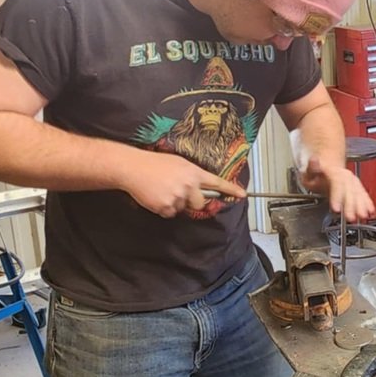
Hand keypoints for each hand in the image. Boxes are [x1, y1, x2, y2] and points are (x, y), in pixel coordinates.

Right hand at [120, 152, 245, 216]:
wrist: (133, 167)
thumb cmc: (154, 163)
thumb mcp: (178, 163)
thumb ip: (191, 175)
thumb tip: (198, 187)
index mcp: (193, 172)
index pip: (217, 182)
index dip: (230, 189)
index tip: (242, 195)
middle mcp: (189, 185)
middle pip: (201, 203)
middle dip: (193, 201)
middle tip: (178, 192)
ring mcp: (178, 197)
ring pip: (183, 209)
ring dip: (175, 203)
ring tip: (163, 190)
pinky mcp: (166, 206)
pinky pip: (170, 213)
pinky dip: (164, 208)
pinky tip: (156, 196)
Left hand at [300, 157, 375, 221]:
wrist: (327, 165)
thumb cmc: (316, 173)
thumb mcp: (308, 170)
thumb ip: (311, 168)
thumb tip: (314, 160)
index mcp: (333, 172)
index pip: (337, 183)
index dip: (337, 196)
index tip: (336, 208)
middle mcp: (345, 176)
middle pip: (350, 190)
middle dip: (351, 205)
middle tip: (351, 217)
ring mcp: (352, 181)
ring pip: (358, 192)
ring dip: (362, 205)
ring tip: (363, 216)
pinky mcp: (356, 187)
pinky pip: (363, 194)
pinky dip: (367, 203)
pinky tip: (370, 211)